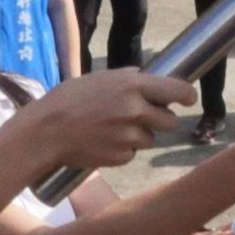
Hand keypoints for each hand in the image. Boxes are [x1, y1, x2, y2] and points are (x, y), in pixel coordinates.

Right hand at [21, 69, 194, 168]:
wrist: (46, 132)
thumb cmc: (68, 100)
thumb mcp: (98, 78)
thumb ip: (127, 78)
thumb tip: (147, 77)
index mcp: (131, 85)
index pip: (177, 91)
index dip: (187, 96)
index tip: (188, 99)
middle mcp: (135, 110)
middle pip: (170, 121)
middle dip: (161, 120)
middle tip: (143, 117)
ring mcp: (129, 136)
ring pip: (151, 139)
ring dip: (140, 135)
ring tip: (113, 129)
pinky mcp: (121, 156)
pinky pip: (133, 153)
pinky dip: (124, 149)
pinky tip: (104, 141)